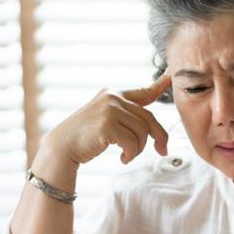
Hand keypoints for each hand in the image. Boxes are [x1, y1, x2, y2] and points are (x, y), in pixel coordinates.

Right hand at [41, 75, 170, 167]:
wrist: (62, 147)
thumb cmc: (85, 137)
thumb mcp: (106, 119)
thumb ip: (126, 116)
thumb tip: (149, 126)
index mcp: (113, 94)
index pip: (143, 92)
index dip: (160, 85)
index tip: (171, 76)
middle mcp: (112, 97)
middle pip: (149, 118)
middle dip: (158, 137)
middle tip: (162, 150)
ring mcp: (109, 109)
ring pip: (143, 132)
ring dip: (139, 149)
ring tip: (127, 155)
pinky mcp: (107, 124)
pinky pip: (133, 142)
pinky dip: (131, 154)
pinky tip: (122, 158)